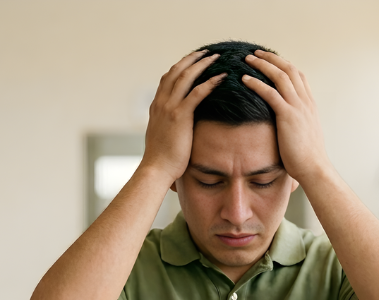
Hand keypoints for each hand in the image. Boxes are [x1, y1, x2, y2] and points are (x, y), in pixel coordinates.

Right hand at [140, 51, 225, 181]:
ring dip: (202, 64)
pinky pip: (197, 92)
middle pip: (175, 71)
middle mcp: (161, 103)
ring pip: (186, 76)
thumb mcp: (162, 138)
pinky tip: (222, 77)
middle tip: (206, 52)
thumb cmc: (161, 160)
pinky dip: (210, 82)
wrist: (156, 169)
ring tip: (215, 57)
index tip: (192, 61)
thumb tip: (177, 129)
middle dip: (192, 59)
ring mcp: (169, 107)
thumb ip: (169, 127)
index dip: (180, 67)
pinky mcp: (180, 115)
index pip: (166, 79)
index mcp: (156, 107)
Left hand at [242, 50, 334, 182]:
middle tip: (256, 53)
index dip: (284, 65)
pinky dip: (257, 83)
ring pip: (280, 76)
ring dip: (263, 65)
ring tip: (248, 59)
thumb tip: (286, 125)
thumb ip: (296, 123)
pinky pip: (270, 93)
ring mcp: (298, 107)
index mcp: (310, 105)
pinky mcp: (288, 116)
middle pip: (289, 69)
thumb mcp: (304, 134)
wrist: (314, 168)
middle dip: (272, 58)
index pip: (299, 76)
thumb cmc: (307, 157)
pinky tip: (244, 79)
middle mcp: (305, 102)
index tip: (271, 60)